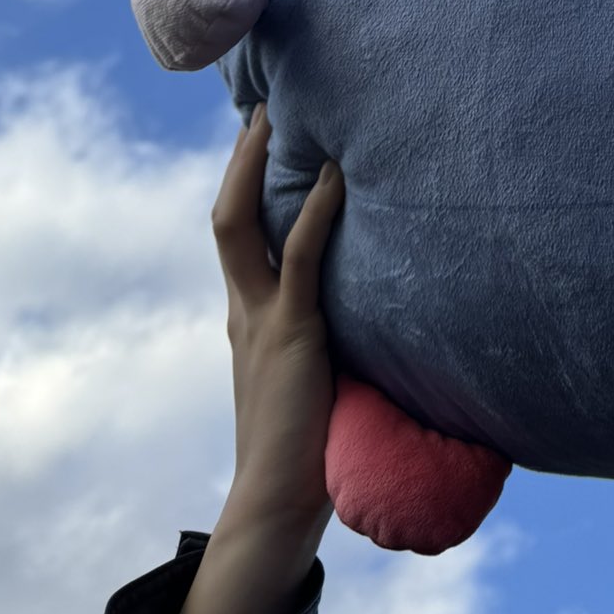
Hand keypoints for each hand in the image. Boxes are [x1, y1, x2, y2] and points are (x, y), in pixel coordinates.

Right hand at [212, 102, 344, 530]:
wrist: (277, 504)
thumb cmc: (311, 448)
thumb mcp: (316, 374)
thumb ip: (333, 338)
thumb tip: (385, 312)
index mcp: (248, 318)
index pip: (239, 236)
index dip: (245, 187)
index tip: (262, 142)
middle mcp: (244, 309)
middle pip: (228, 217)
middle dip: (241, 161)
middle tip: (262, 109)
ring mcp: (261, 318)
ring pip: (242, 225)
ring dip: (257, 168)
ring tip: (278, 119)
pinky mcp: (291, 333)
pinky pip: (300, 257)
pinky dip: (317, 211)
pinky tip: (334, 175)